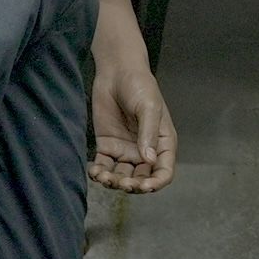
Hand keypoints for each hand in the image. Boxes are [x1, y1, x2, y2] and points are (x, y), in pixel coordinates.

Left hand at [90, 61, 176, 193]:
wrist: (116, 71)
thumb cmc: (140, 85)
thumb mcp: (149, 107)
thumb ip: (149, 134)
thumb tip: (150, 160)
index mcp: (163, 142)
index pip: (164, 171)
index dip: (156, 183)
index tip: (144, 186)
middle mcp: (145, 150)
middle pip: (142, 178)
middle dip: (132, 185)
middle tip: (121, 183)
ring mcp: (125, 149)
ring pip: (122, 176)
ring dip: (114, 182)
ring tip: (103, 177)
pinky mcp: (107, 145)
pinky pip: (104, 166)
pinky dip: (99, 173)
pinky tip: (94, 171)